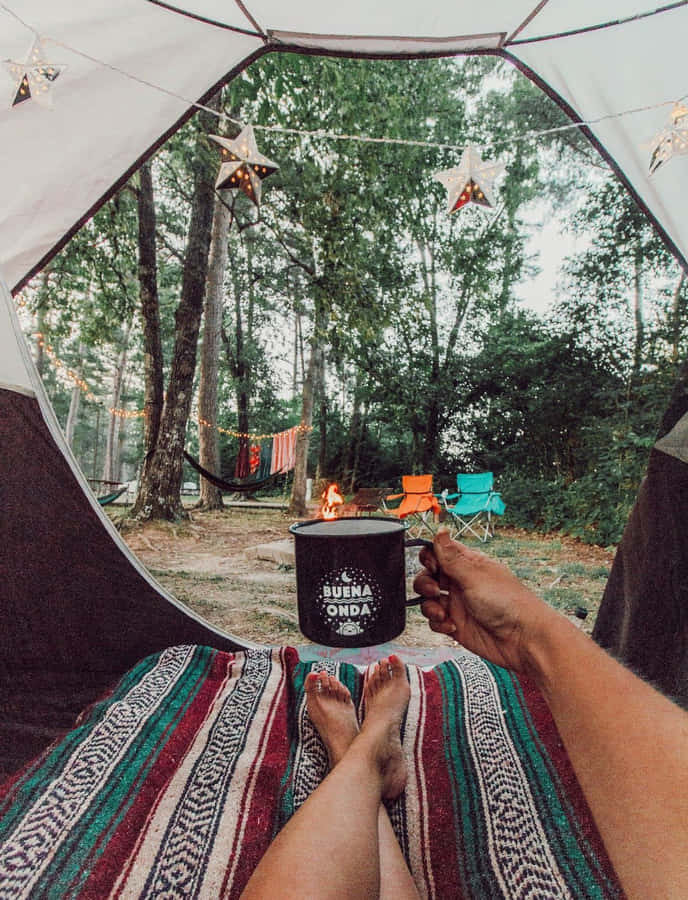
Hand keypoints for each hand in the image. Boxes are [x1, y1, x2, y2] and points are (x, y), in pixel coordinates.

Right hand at [413, 530, 557, 673]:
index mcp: (467, 564)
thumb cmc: (510, 603)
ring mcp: (458, 604)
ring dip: (429, 606)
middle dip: (425, 583)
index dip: (429, 558)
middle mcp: (460, 582)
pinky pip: (435, 621)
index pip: (438, 552)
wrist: (523, 639)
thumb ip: (452, 556)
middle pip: (428, 576)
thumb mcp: (475, 575)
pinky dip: (438, 623)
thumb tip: (441, 530)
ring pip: (428, 600)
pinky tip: (452, 626)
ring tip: (443, 612)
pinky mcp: (456, 624)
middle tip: (435, 590)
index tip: (432, 566)